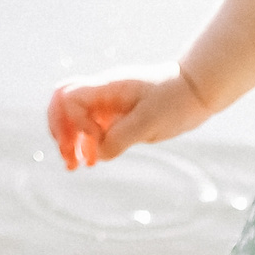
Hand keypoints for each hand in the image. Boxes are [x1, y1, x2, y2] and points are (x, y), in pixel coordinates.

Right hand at [45, 65, 214, 169]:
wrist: (194, 91)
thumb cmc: (175, 101)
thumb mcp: (150, 123)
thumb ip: (121, 138)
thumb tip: (98, 155)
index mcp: (107, 88)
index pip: (70, 100)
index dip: (77, 124)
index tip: (99, 140)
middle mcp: (102, 92)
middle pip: (61, 104)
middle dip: (60, 132)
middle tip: (70, 159)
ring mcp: (107, 102)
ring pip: (72, 117)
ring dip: (68, 141)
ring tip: (72, 167)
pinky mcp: (115, 115)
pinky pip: (89, 127)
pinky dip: (85, 144)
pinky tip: (89, 162)